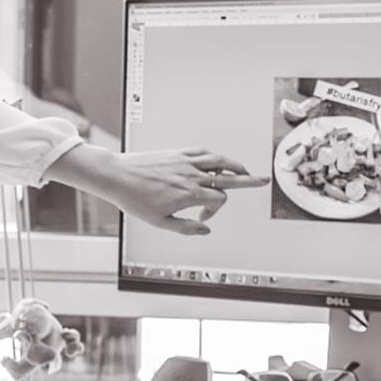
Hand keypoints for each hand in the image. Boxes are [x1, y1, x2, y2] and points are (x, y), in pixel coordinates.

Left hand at [47, 144, 268, 235]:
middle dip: (249, 181)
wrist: (116, 176)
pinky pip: (203, 152)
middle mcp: (191, 176)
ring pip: (219, 161)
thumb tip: (207, 228)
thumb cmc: (134, 201)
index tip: (201, 217)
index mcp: (188, 194)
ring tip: (245, 171)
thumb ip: (185, 228)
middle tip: (264, 181)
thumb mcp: (159, 222)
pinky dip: (215, 157)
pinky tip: (218, 162)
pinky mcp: (177, 153)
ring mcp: (185, 162)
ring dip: (235, 166)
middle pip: (228, 178)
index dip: (215, 211)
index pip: (219, 200)